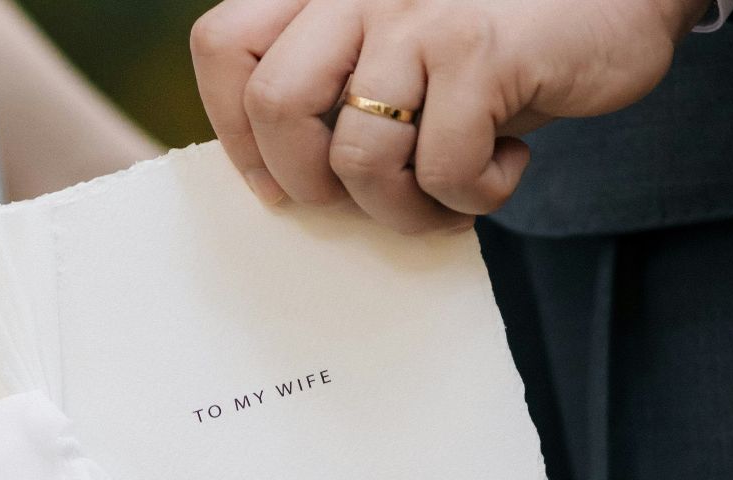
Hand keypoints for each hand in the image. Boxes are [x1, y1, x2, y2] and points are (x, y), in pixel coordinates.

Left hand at [190, 0, 708, 231]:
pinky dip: (474, 193)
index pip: (224, 46)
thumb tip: (288, 174)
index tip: (278, 183)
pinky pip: (442, 166)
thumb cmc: (508, 26)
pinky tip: (507, 163)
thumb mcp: (406, 34)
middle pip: (274, 107)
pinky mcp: (480, 50)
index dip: (235, 131)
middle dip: (311, 183)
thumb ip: (342, 74)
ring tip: (447, 197)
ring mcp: (418, 13)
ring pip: (358, 156)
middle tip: (364, 198)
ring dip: (401, 207)